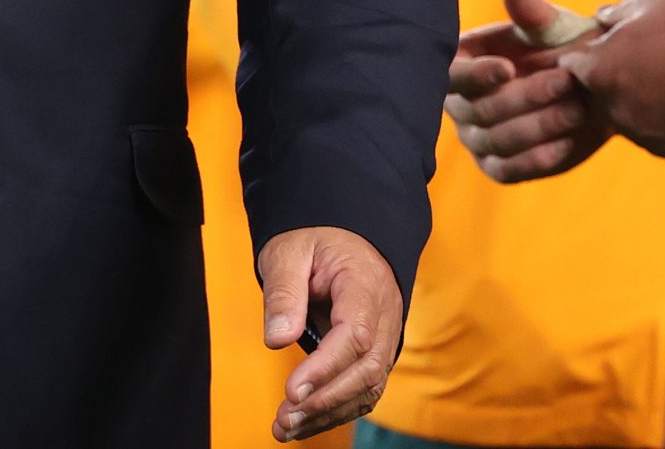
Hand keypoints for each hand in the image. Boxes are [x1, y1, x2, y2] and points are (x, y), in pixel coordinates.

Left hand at [254, 225, 402, 440]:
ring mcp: (386, 336)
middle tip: (284, 418)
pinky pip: (364, 388)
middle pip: (367, 368)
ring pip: (369, 386)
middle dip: (325, 399)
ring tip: (286, 428)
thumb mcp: (290, 252)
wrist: (345, 236)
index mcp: (365, 283)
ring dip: (328, 412)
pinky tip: (304, 423)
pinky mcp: (375, 352)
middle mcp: (385, 315)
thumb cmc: (315, 241)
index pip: (354, 334)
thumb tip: (278, 340)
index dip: (325, 368)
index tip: (291, 391)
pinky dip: (336, 410)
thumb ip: (284, 293)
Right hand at [444, 0, 611, 183]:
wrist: (589, 88)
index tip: (509, 68)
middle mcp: (460, 105)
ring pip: (498, 141)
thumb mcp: (550, 27)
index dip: (478, 74)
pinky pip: (510, 170)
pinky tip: (567, 141)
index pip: (454, 75)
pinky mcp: (500, 166)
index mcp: (461, 65)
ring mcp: (478, 139)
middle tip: (567, 81)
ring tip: (577, 108)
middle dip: (526, 96)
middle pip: (481, 110)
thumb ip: (530, 10)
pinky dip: (537, 158)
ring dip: (539, 125)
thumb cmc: (559, 48)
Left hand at [575, 0, 664, 159]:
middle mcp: (615, 110)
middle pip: (596, 97)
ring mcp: (645, 135)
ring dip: (637, 101)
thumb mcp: (649, 0)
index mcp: (601, 71)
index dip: (585, 54)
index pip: (572, 68)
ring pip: (627, 118)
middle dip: (609, 79)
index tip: (601, 46)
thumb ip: (615, 15)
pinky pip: (656, 135)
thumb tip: (602, 20)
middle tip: (639, 58)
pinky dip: (663, 119)